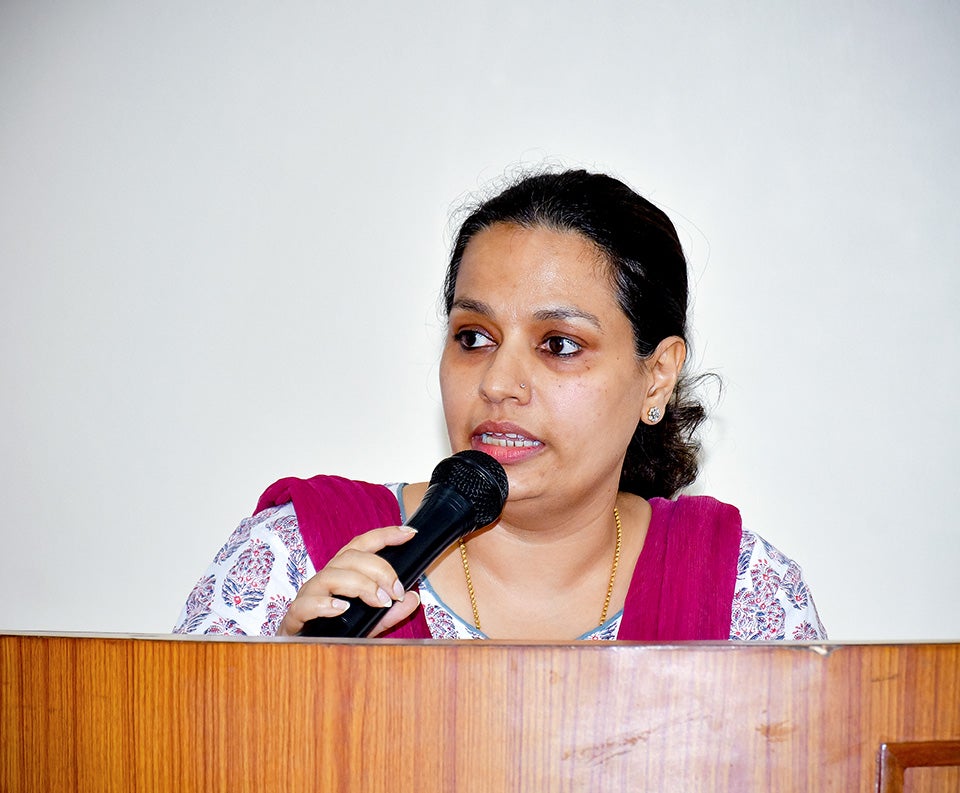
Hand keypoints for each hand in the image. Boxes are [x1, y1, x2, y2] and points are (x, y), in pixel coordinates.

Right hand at [277, 525, 420, 636]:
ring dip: (360, 585)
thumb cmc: (334, 633)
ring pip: (330, 576)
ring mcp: (309, 596)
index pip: (362, 546)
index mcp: (343, 574)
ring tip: (379, 601)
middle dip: (379, 570)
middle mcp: (325, 579)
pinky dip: (324, 605)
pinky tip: (342, 609)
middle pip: (350, 558)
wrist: (300, 656)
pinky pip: (305, 605)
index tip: (409, 533)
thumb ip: (391, 613)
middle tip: (397, 591)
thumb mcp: (370, 624)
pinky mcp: (295, 617)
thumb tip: (414, 599)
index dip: (385, 535)